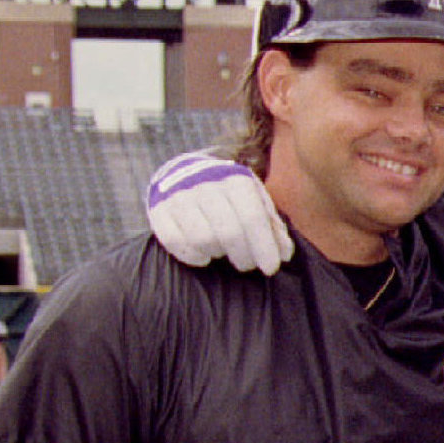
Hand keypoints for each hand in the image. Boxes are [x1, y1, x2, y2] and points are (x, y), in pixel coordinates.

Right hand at [145, 152, 292, 274]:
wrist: (187, 175)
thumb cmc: (231, 197)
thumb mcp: (257, 203)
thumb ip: (273, 227)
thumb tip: (284, 254)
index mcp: (236, 180)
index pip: (253, 219)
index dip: (264, 248)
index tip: (270, 268)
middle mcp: (206, 184)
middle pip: (229, 233)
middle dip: (244, 256)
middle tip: (247, 264)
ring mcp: (179, 196)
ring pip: (202, 239)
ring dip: (218, 254)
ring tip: (223, 251)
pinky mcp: (159, 209)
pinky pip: (175, 242)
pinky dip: (192, 256)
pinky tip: (204, 255)